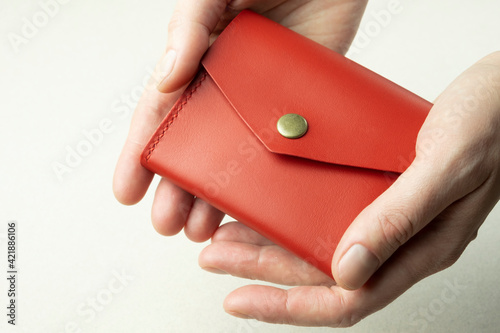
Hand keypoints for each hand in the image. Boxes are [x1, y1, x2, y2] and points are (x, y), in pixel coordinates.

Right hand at [113, 0, 368, 239]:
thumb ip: (188, 28)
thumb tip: (164, 79)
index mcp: (196, 60)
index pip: (161, 114)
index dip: (141, 153)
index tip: (126, 192)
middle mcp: (222, 87)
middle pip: (192, 147)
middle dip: (176, 187)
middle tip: (168, 224)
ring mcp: (257, 102)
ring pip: (230, 157)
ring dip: (214, 194)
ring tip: (201, 228)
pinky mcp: (293, 109)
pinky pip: (273, 151)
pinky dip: (260, 181)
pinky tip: (252, 205)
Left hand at [199, 52, 499, 326]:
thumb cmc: (492, 121)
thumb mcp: (446, 166)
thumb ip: (400, 219)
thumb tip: (349, 269)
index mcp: (421, 247)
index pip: (346, 298)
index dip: (289, 304)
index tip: (240, 299)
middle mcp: (400, 239)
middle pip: (321, 273)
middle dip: (263, 270)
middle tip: (216, 256)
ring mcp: (390, 217)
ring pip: (321, 247)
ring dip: (272, 245)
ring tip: (228, 236)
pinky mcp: (381, 191)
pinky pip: (330, 215)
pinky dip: (294, 216)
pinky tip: (271, 205)